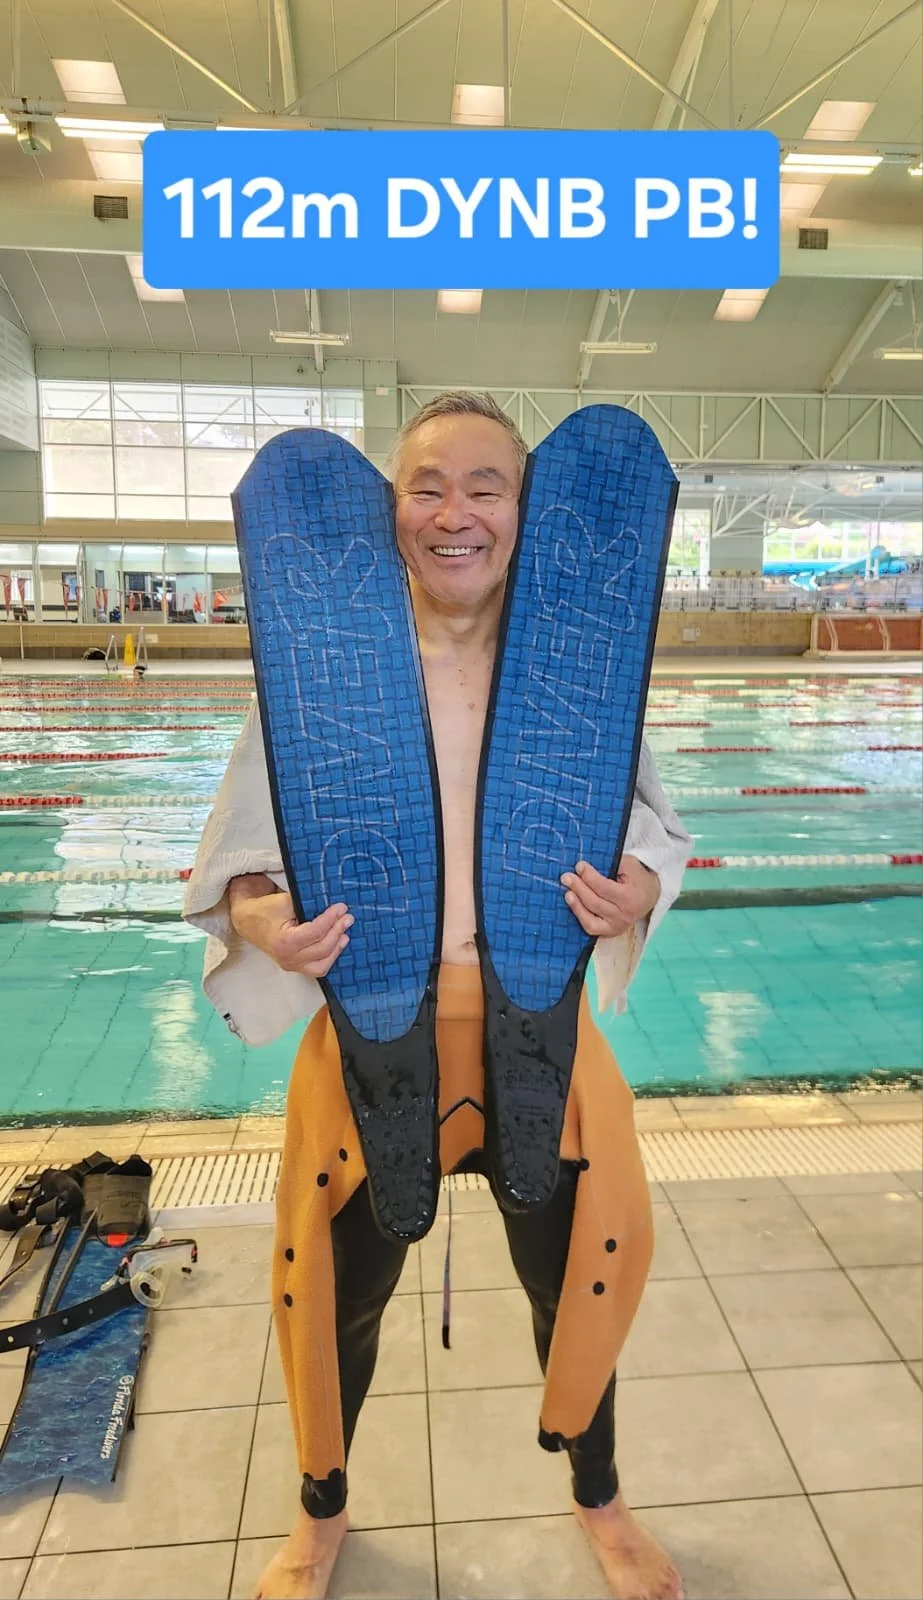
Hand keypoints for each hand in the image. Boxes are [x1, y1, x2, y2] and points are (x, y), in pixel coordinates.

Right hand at [230, 881, 352, 977]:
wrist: (247, 922)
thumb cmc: (264, 910)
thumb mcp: (284, 901)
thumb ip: (307, 904)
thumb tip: (333, 907)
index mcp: (284, 942)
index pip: (316, 932)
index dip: (331, 919)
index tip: (341, 907)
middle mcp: (288, 958)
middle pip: (322, 949)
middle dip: (337, 931)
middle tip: (347, 917)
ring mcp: (291, 965)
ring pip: (322, 964)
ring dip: (336, 948)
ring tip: (345, 933)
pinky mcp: (295, 967)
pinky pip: (317, 968)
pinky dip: (329, 957)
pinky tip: (337, 944)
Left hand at [560, 855, 659, 938]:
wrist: (650, 895)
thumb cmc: (637, 878)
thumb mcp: (629, 864)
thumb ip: (610, 864)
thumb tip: (585, 867)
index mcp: (631, 898)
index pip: (604, 887)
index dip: (589, 876)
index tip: (579, 866)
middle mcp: (624, 916)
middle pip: (595, 902)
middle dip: (578, 888)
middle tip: (566, 877)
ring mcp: (617, 926)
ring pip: (590, 918)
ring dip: (576, 904)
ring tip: (567, 892)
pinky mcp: (611, 932)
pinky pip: (591, 928)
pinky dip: (580, 917)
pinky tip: (573, 904)